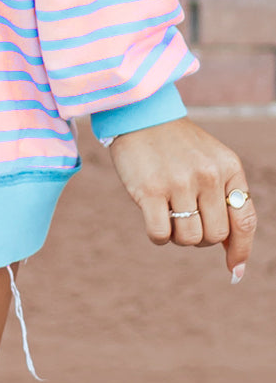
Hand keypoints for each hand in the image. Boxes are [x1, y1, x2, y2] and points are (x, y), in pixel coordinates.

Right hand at [107, 117, 256, 280]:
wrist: (138, 113)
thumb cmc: (176, 145)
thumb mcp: (210, 161)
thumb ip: (224, 201)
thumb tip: (235, 260)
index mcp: (228, 167)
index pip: (244, 221)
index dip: (240, 249)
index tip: (234, 269)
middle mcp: (208, 174)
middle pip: (215, 235)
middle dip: (200, 236)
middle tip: (185, 218)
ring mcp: (180, 182)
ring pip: (188, 239)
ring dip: (177, 235)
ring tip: (168, 212)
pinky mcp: (151, 189)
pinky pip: (161, 235)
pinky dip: (158, 236)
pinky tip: (152, 217)